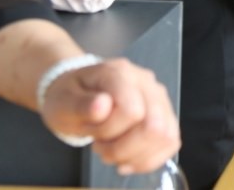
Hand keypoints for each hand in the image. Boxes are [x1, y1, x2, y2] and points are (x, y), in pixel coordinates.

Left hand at [39, 58, 178, 175]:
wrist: (78, 93)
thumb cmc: (70, 97)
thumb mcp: (62, 102)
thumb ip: (81, 105)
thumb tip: (103, 105)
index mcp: (119, 73)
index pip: (132, 111)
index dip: (111, 131)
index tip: (92, 132)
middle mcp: (146, 82)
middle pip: (155, 127)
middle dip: (124, 149)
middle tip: (102, 145)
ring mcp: (159, 98)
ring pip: (167, 137)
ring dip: (136, 155)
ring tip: (114, 150)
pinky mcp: (166, 115)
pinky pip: (171, 143)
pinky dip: (149, 159)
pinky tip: (129, 158)